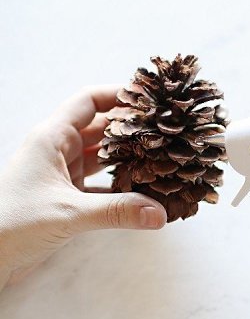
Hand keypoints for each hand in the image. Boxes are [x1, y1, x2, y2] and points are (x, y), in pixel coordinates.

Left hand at [0, 86, 166, 289]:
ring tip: (159, 159)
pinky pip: (98, 186)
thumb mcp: (68, 213)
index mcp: (51, 138)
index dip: (118, 95)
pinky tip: (140, 194)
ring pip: (101, 158)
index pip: (88, 101)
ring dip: (126, 159)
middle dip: (130, 130)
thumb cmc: (13, 223)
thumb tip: (159, 213)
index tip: (148, 99)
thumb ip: (116, 211)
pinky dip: (118, 189)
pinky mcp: (64, 199)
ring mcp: (61, 175)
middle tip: (164, 132)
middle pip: (100, 128)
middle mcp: (57, 151)